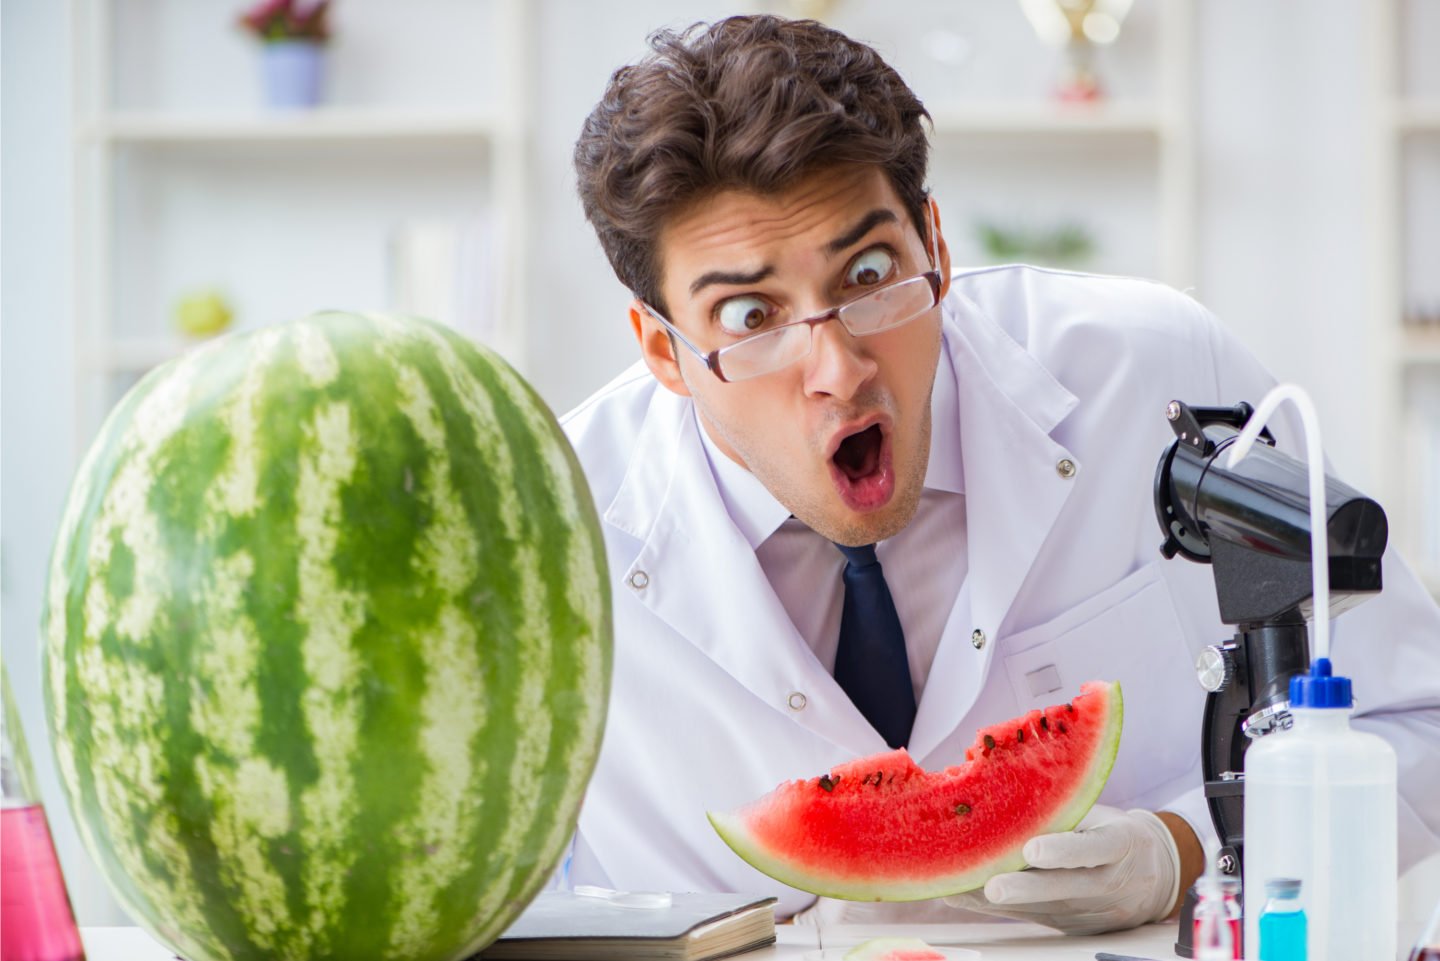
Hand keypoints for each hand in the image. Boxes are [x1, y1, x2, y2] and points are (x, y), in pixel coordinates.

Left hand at [942, 805, 1179, 935]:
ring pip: (1043, 908)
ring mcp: (1090, 911)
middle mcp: (1108, 885)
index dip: (1064, 851)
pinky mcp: (1071, 925)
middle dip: (1025, 889)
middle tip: (992, 887)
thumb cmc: (1119, 835)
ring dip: (1000, 901)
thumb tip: (1010, 793)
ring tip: (959, 890)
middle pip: (1065, 888)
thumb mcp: (1106, 818)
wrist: (1157, 877)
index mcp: (1121, 846)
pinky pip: (1033, 917)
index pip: (1095, 849)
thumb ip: (1068, 814)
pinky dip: (997, 909)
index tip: (1032, 850)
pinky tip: (963, 897)